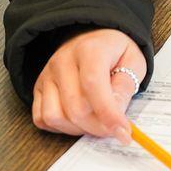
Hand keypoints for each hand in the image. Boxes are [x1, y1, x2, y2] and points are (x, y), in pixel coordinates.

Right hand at [31, 29, 144, 143]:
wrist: (91, 38)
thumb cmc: (114, 52)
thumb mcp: (133, 61)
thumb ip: (125, 87)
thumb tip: (117, 118)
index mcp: (89, 50)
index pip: (92, 85)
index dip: (108, 114)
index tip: (123, 133)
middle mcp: (62, 61)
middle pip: (75, 108)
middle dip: (98, 127)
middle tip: (114, 128)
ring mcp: (47, 74)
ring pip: (54, 116)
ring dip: (77, 129)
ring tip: (94, 121)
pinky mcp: (38, 87)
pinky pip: (41, 118)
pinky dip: (60, 127)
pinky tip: (76, 120)